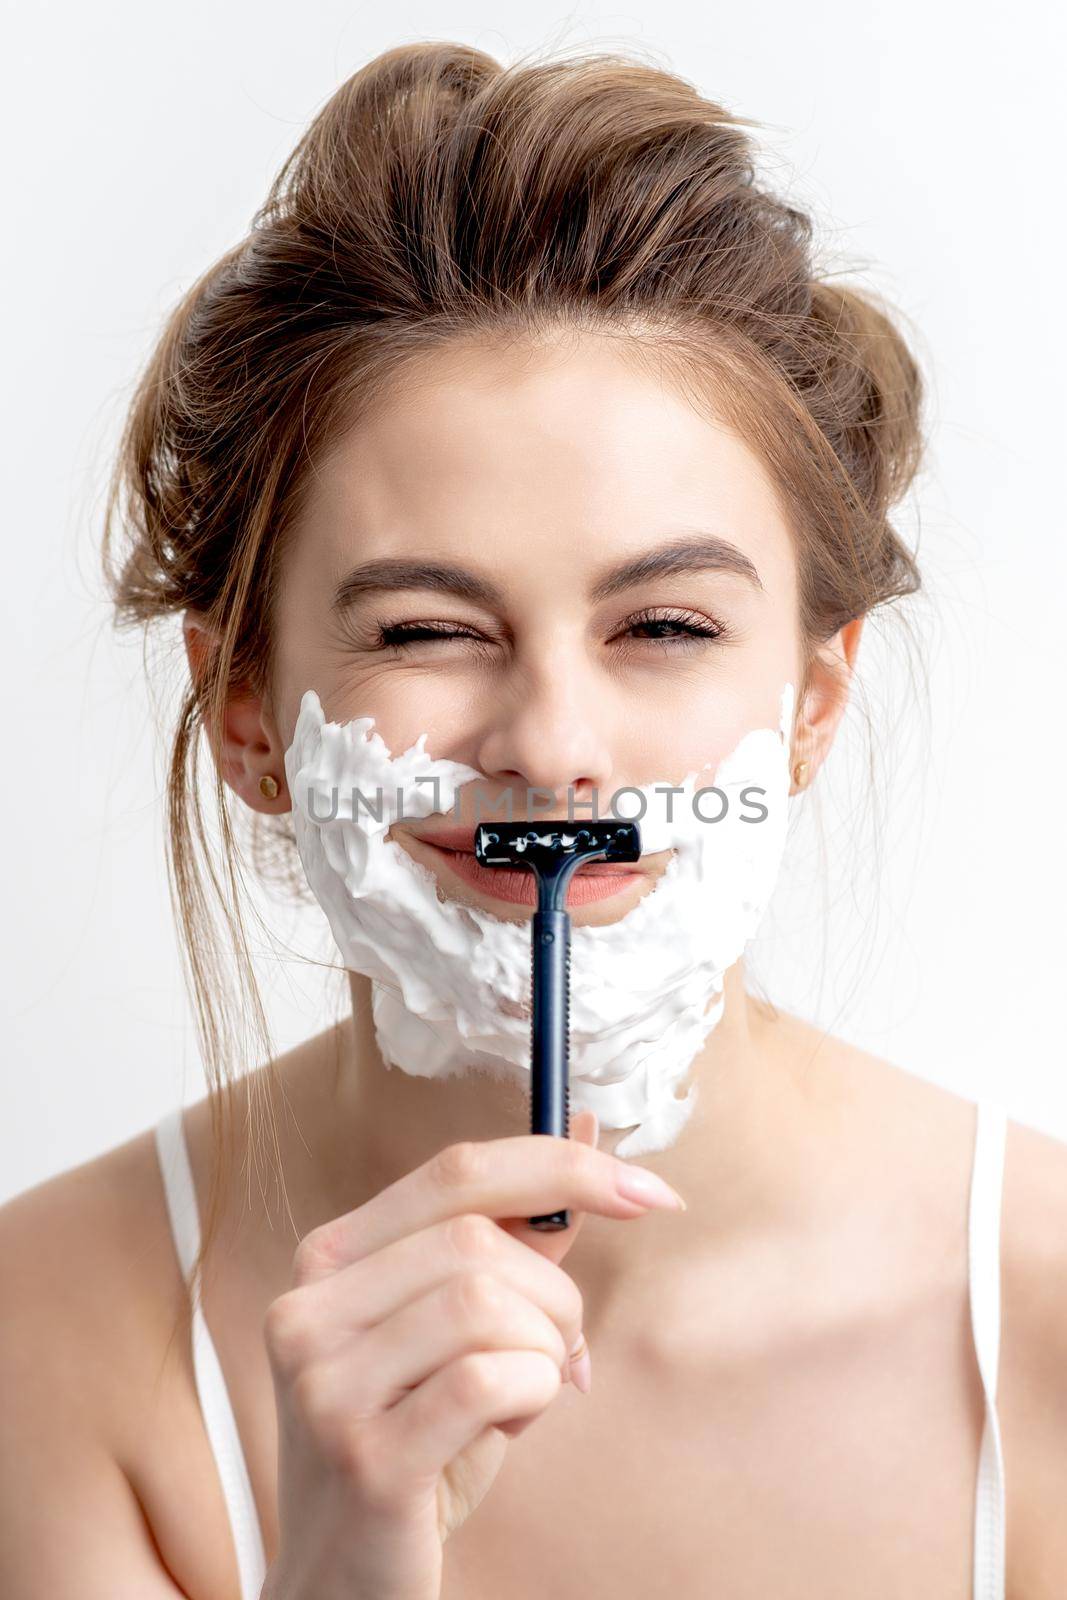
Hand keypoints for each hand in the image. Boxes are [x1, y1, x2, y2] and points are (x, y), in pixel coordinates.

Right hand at [260, 1110, 684, 1599]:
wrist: (345, 1585)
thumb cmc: (417, 1445)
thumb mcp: (460, 1333)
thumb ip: (515, 1237)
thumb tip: (582, 1130)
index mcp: (331, 1259)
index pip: (456, 1171)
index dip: (561, 1168)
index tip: (650, 1193)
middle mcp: (310, 1308)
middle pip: (480, 1239)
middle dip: (557, 1294)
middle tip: (564, 1351)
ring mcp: (325, 1383)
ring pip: (487, 1302)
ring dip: (545, 1348)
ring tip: (531, 1391)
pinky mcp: (364, 1457)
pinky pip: (490, 1379)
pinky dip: (532, 1392)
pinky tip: (514, 1422)